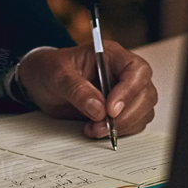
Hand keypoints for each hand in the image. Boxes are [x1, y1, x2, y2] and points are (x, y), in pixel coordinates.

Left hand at [16, 41, 156, 139]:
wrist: (41, 81)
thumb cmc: (50, 69)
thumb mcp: (57, 75)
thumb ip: (77, 90)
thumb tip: (98, 109)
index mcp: (111, 55)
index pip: (136, 70)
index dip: (129, 91)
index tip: (110, 109)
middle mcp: (122, 72)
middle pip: (145, 93)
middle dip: (126, 115)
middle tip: (101, 125)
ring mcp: (124, 91)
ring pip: (143, 111)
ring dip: (123, 126)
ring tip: (94, 128)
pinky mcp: (121, 109)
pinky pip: (133, 123)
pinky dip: (119, 131)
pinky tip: (97, 130)